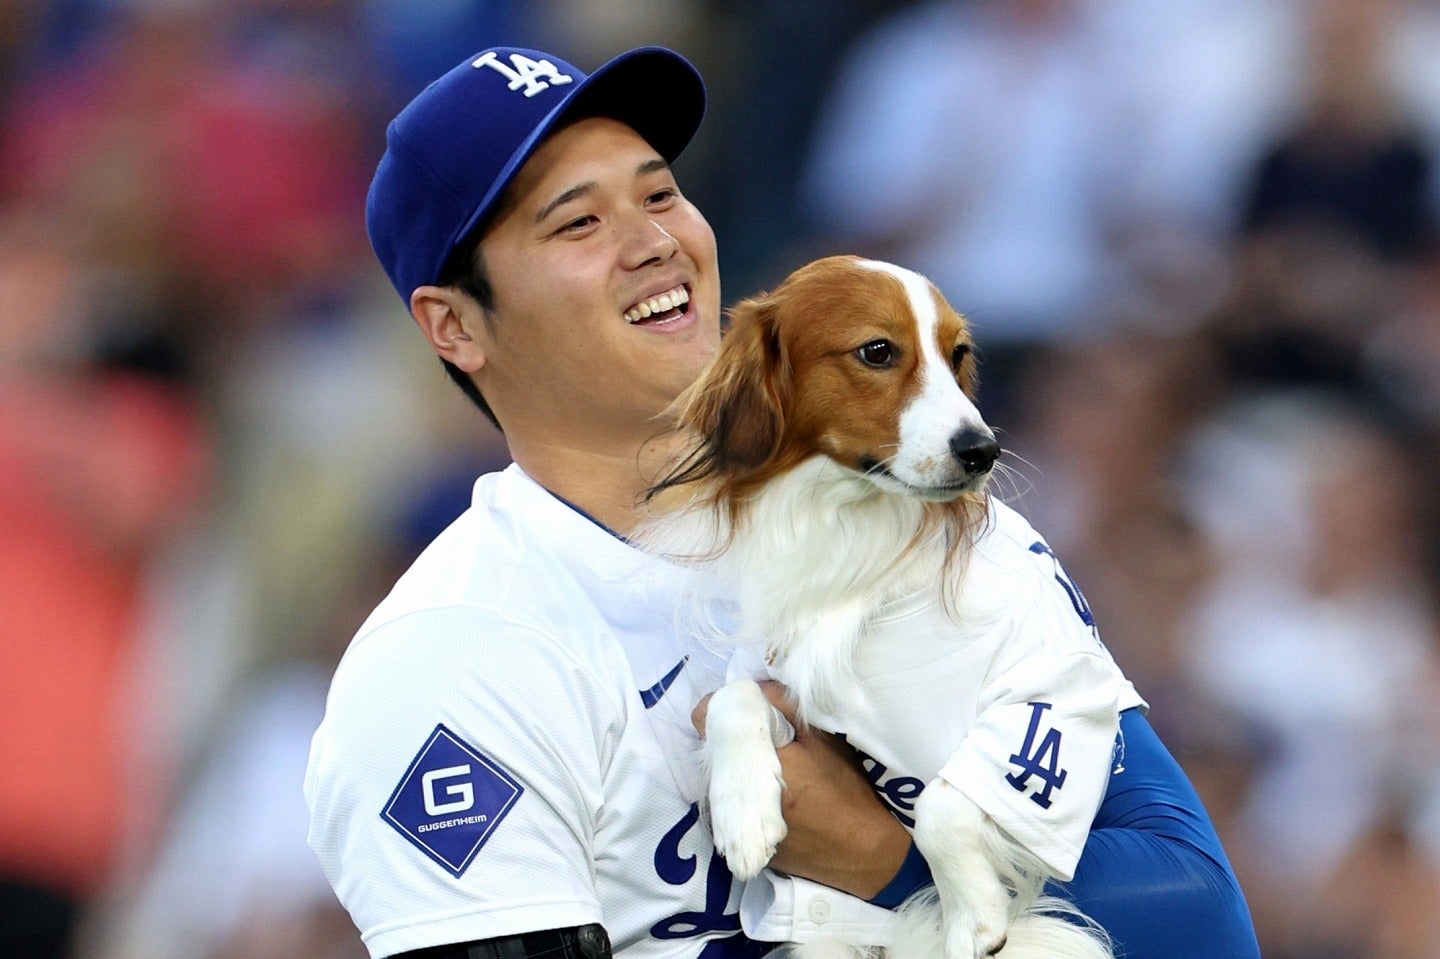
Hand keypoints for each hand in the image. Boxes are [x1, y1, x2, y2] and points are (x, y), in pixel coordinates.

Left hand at [693, 680, 909, 897]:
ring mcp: (740, 829)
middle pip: (713, 757)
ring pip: (721, 786)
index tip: (733, 706)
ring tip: (763, 765)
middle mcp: (738, 800)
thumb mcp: (823, 739)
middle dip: (727, 742)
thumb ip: (786, 705)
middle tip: (753, 734)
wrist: (864, 852)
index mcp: (756, 766)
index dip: (716, 711)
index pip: (709, 725)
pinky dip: (743, 800)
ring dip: (734, 771)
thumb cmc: (846, 790)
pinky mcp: (746, 848)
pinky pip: (734, 814)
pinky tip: (769, 796)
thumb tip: (756, 685)